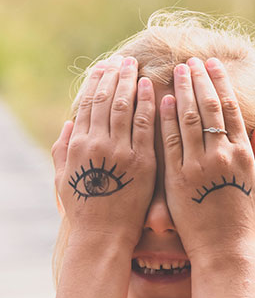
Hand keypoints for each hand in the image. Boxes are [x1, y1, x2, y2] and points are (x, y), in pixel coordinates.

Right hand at [51, 55, 155, 249]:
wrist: (103, 237)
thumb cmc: (84, 211)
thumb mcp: (63, 181)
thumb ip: (61, 150)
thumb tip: (67, 123)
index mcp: (77, 146)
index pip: (86, 104)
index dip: (94, 82)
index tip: (103, 66)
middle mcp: (96, 144)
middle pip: (104, 99)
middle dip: (113, 75)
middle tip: (122, 59)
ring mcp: (120, 152)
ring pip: (123, 106)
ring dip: (129, 82)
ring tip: (134, 66)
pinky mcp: (143, 162)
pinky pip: (145, 125)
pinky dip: (146, 104)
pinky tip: (149, 88)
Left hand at [159, 57, 254, 260]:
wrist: (224, 251)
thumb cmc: (246, 222)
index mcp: (244, 155)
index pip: (230, 110)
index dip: (221, 85)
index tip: (213, 66)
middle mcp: (221, 155)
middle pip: (208, 108)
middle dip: (200, 80)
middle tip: (192, 60)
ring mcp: (197, 166)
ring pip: (189, 119)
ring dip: (183, 91)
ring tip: (178, 71)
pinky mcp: (176, 178)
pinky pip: (170, 142)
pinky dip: (167, 119)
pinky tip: (164, 101)